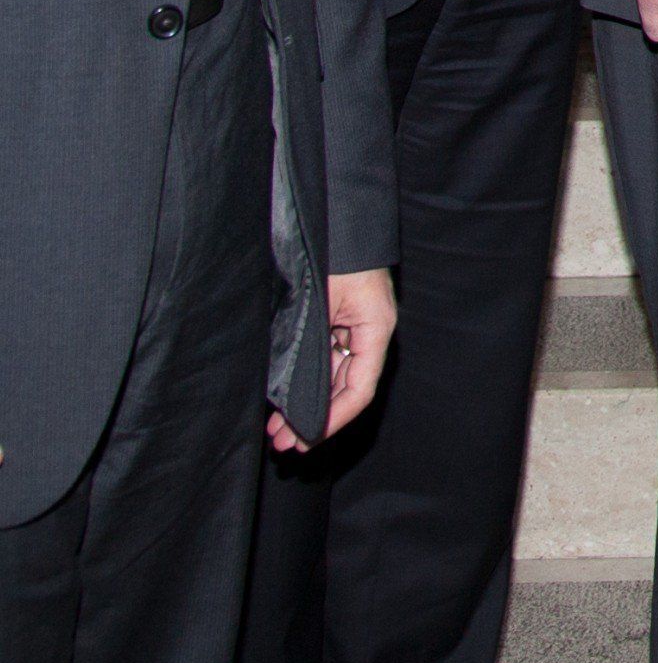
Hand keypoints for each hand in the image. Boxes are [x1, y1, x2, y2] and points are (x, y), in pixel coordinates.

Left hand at [270, 268, 395, 451]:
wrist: (337, 219)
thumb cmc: (334, 254)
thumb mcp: (320, 303)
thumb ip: (312, 350)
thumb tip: (294, 397)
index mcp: (375, 328)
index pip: (359, 389)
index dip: (333, 420)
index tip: (304, 439)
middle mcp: (370, 333)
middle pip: (346, 388)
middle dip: (314, 420)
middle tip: (283, 444)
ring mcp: (355, 327)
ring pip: (333, 377)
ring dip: (306, 404)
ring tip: (277, 429)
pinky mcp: (340, 321)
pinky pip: (326, 361)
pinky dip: (306, 382)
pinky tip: (284, 398)